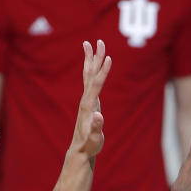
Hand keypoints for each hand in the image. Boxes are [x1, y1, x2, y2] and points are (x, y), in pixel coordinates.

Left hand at [71, 40, 111, 159]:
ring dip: (90, 59)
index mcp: (88, 105)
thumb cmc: (90, 145)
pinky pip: (90, 81)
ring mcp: (86, 100)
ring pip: (88, 75)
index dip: (103, 71)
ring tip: (89, 44)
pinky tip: (93, 64)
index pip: (96, 84)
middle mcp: (86, 99)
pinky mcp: (89, 102)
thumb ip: (97, 128)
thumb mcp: (95, 139)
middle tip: (98, 41)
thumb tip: (100, 116)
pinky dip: (91, 70)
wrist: (81, 150)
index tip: (109, 58)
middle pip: (91, 74)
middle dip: (95, 57)